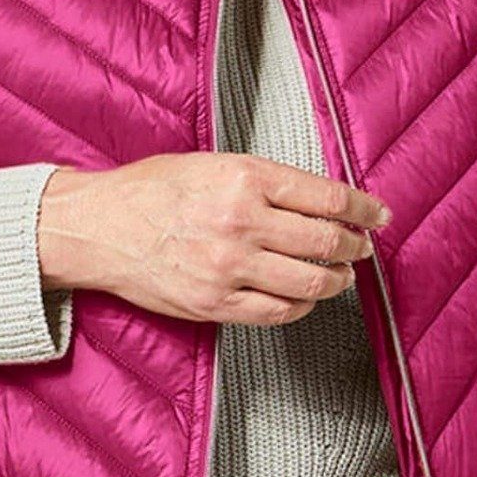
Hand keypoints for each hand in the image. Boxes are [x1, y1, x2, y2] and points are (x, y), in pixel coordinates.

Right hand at [37, 154, 385, 324]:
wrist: (98, 228)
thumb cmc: (150, 192)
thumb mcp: (213, 164)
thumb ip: (265, 181)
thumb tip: (321, 200)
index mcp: (244, 178)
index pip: (329, 197)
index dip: (364, 209)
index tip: (378, 215)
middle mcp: (241, 222)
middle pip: (327, 241)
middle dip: (355, 247)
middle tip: (361, 248)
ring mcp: (229, 267)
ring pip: (310, 282)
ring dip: (335, 281)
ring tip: (339, 276)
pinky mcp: (215, 303)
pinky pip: (278, 313)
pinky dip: (301, 307)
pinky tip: (303, 298)